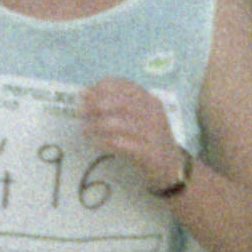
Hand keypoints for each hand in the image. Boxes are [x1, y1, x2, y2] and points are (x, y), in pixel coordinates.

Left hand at [79, 78, 187, 192]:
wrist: (171, 166)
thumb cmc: (149, 139)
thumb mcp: (140, 116)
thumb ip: (121, 106)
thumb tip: (88, 97)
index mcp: (150, 100)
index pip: (124, 85)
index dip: (101, 87)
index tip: (84, 93)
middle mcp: (153, 113)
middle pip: (120, 102)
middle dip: (96, 104)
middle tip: (80, 110)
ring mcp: (152, 133)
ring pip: (118, 123)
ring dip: (96, 125)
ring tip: (84, 129)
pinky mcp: (148, 152)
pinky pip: (121, 144)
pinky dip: (104, 141)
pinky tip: (95, 142)